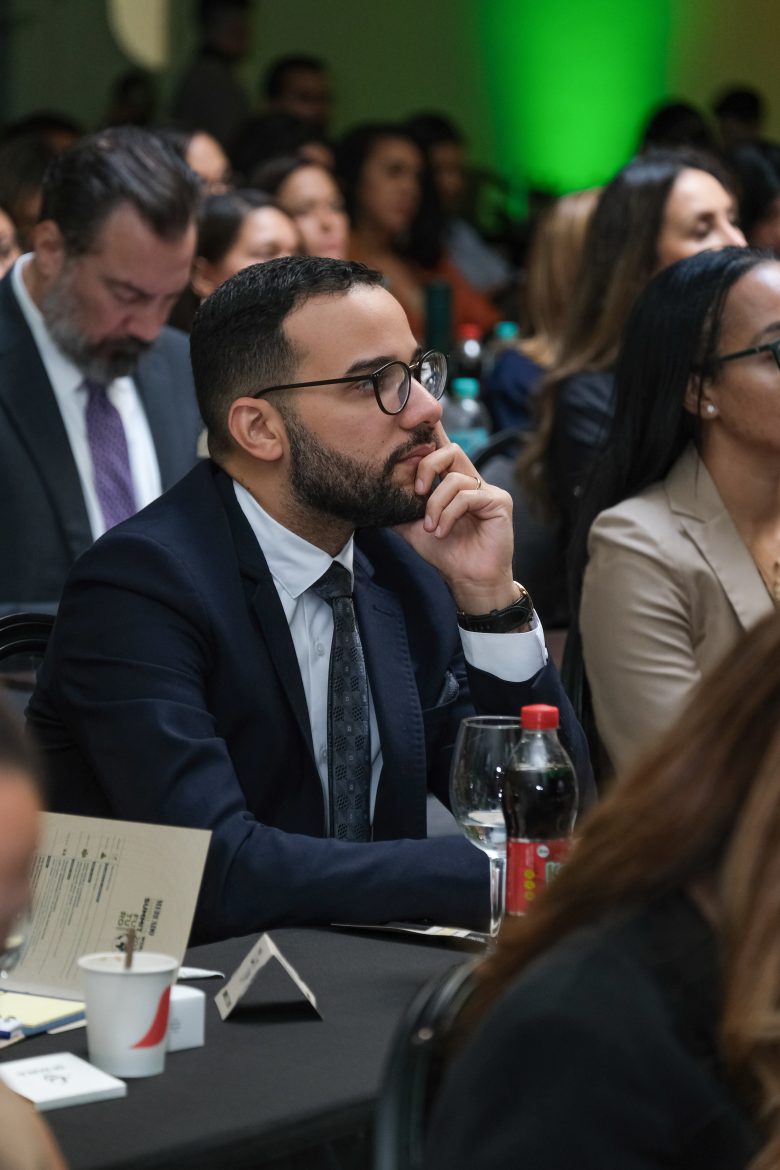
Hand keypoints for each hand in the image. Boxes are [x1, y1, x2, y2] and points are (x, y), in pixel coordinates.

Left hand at [394, 434, 515, 612]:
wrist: (468, 580)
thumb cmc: (446, 553)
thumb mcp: (413, 527)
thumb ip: (398, 507)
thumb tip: (373, 493)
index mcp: (453, 482)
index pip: (441, 449)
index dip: (429, 434)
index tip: (408, 427)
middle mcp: (471, 480)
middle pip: (449, 450)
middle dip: (426, 467)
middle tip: (417, 493)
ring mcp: (487, 489)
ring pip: (455, 477)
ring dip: (436, 504)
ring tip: (432, 528)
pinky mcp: (498, 502)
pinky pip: (467, 495)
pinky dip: (449, 514)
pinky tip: (442, 532)